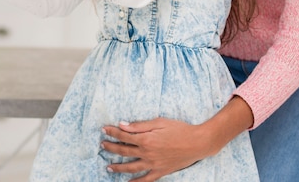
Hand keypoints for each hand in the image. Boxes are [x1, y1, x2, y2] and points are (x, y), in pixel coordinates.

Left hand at [101, 97, 253, 180]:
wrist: (197, 143)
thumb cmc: (179, 129)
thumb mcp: (159, 122)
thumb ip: (140, 125)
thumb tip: (123, 124)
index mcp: (146, 139)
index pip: (124, 136)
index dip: (112, 132)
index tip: (104, 129)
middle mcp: (147, 153)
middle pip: (124, 151)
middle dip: (111, 147)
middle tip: (102, 145)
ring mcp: (153, 164)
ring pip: (131, 167)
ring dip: (118, 167)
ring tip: (108, 166)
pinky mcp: (160, 171)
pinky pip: (145, 179)